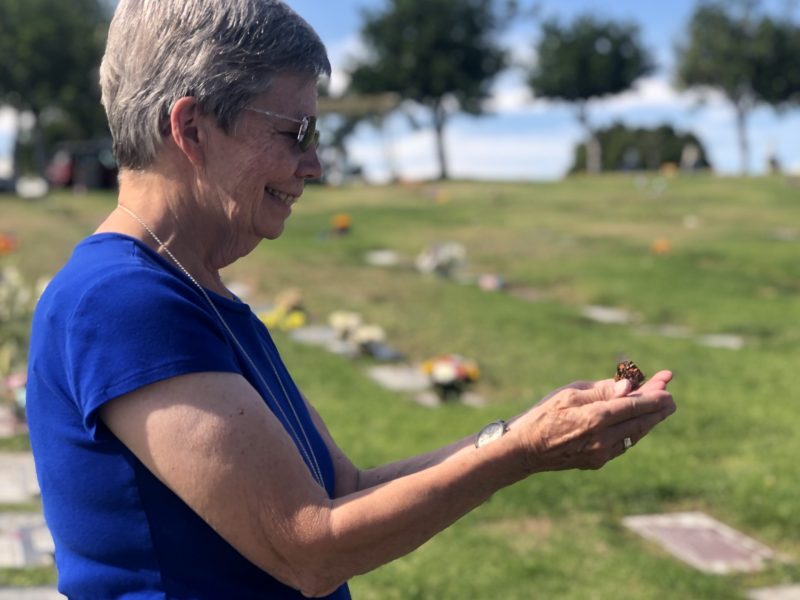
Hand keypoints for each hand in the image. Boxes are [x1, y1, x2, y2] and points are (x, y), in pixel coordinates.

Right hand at [514, 371, 674, 472]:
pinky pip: (623, 444)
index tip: (668, 387)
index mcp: (596, 418)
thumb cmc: (543, 415)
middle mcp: (604, 438)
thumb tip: (629, 388)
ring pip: (634, 435)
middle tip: (671, 399)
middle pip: (641, 422)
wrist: (525, 449)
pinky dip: (633, 432)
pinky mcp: (598, 462)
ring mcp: (602, 453)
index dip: (654, 396)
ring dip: (648, 421)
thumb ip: (601, 391)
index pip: (635, 405)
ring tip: (659, 409)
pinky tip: (636, 423)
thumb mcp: (569, 394)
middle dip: (658, 409)